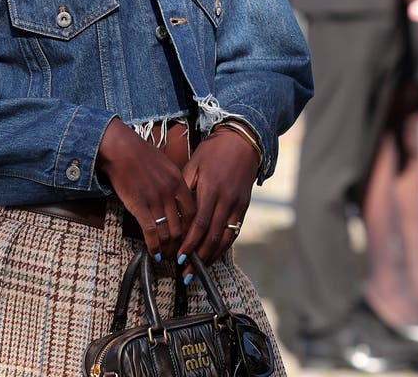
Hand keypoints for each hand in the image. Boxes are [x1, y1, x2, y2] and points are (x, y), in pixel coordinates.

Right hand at [97, 118, 195, 259]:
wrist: (120, 148)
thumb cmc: (139, 154)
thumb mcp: (164, 164)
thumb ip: (173, 182)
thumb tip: (176, 198)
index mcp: (178, 181)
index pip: (192, 212)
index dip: (192, 230)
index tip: (189, 239)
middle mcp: (169, 192)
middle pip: (181, 226)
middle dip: (180, 245)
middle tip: (178, 254)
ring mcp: (154, 199)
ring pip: (167, 232)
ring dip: (167, 249)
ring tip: (166, 256)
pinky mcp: (138, 205)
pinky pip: (150, 231)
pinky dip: (153, 246)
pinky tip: (153, 253)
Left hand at [177, 128, 258, 279]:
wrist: (241, 142)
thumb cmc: (212, 152)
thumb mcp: (194, 164)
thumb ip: (185, 187)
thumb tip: (173, 209)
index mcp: (211, 190)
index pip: (199, 224)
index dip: (189, 244)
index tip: (178, 258)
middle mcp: (226, 201)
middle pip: (211, 237)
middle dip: (197, 258)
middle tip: (185, 273)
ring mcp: (237, 206)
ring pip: (225, 239)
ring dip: (211, 258)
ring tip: (198, 271)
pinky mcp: (244, 208)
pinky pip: (234, 233)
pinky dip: (223, 248)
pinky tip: (213, 256)